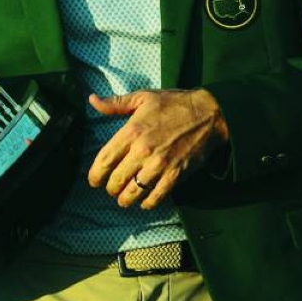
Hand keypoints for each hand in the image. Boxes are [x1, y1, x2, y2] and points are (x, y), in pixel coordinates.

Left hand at [87, 89, 229, 209]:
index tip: (93, 181)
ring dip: (125, 199)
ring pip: (134, 192)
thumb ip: (115, 103)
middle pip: (117, 180)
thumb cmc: (174, 104)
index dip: (95, 175)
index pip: (104, 160)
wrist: (209, 114)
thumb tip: (92, 100)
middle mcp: (143, 151)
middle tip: (111, 189)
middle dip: (110, 188)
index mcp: (132, 131)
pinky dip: (147, 203)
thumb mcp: (143, 97)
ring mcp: (160, 165)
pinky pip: (156, 197)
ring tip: (124, 198)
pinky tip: (144, 202)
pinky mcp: (176, 175)